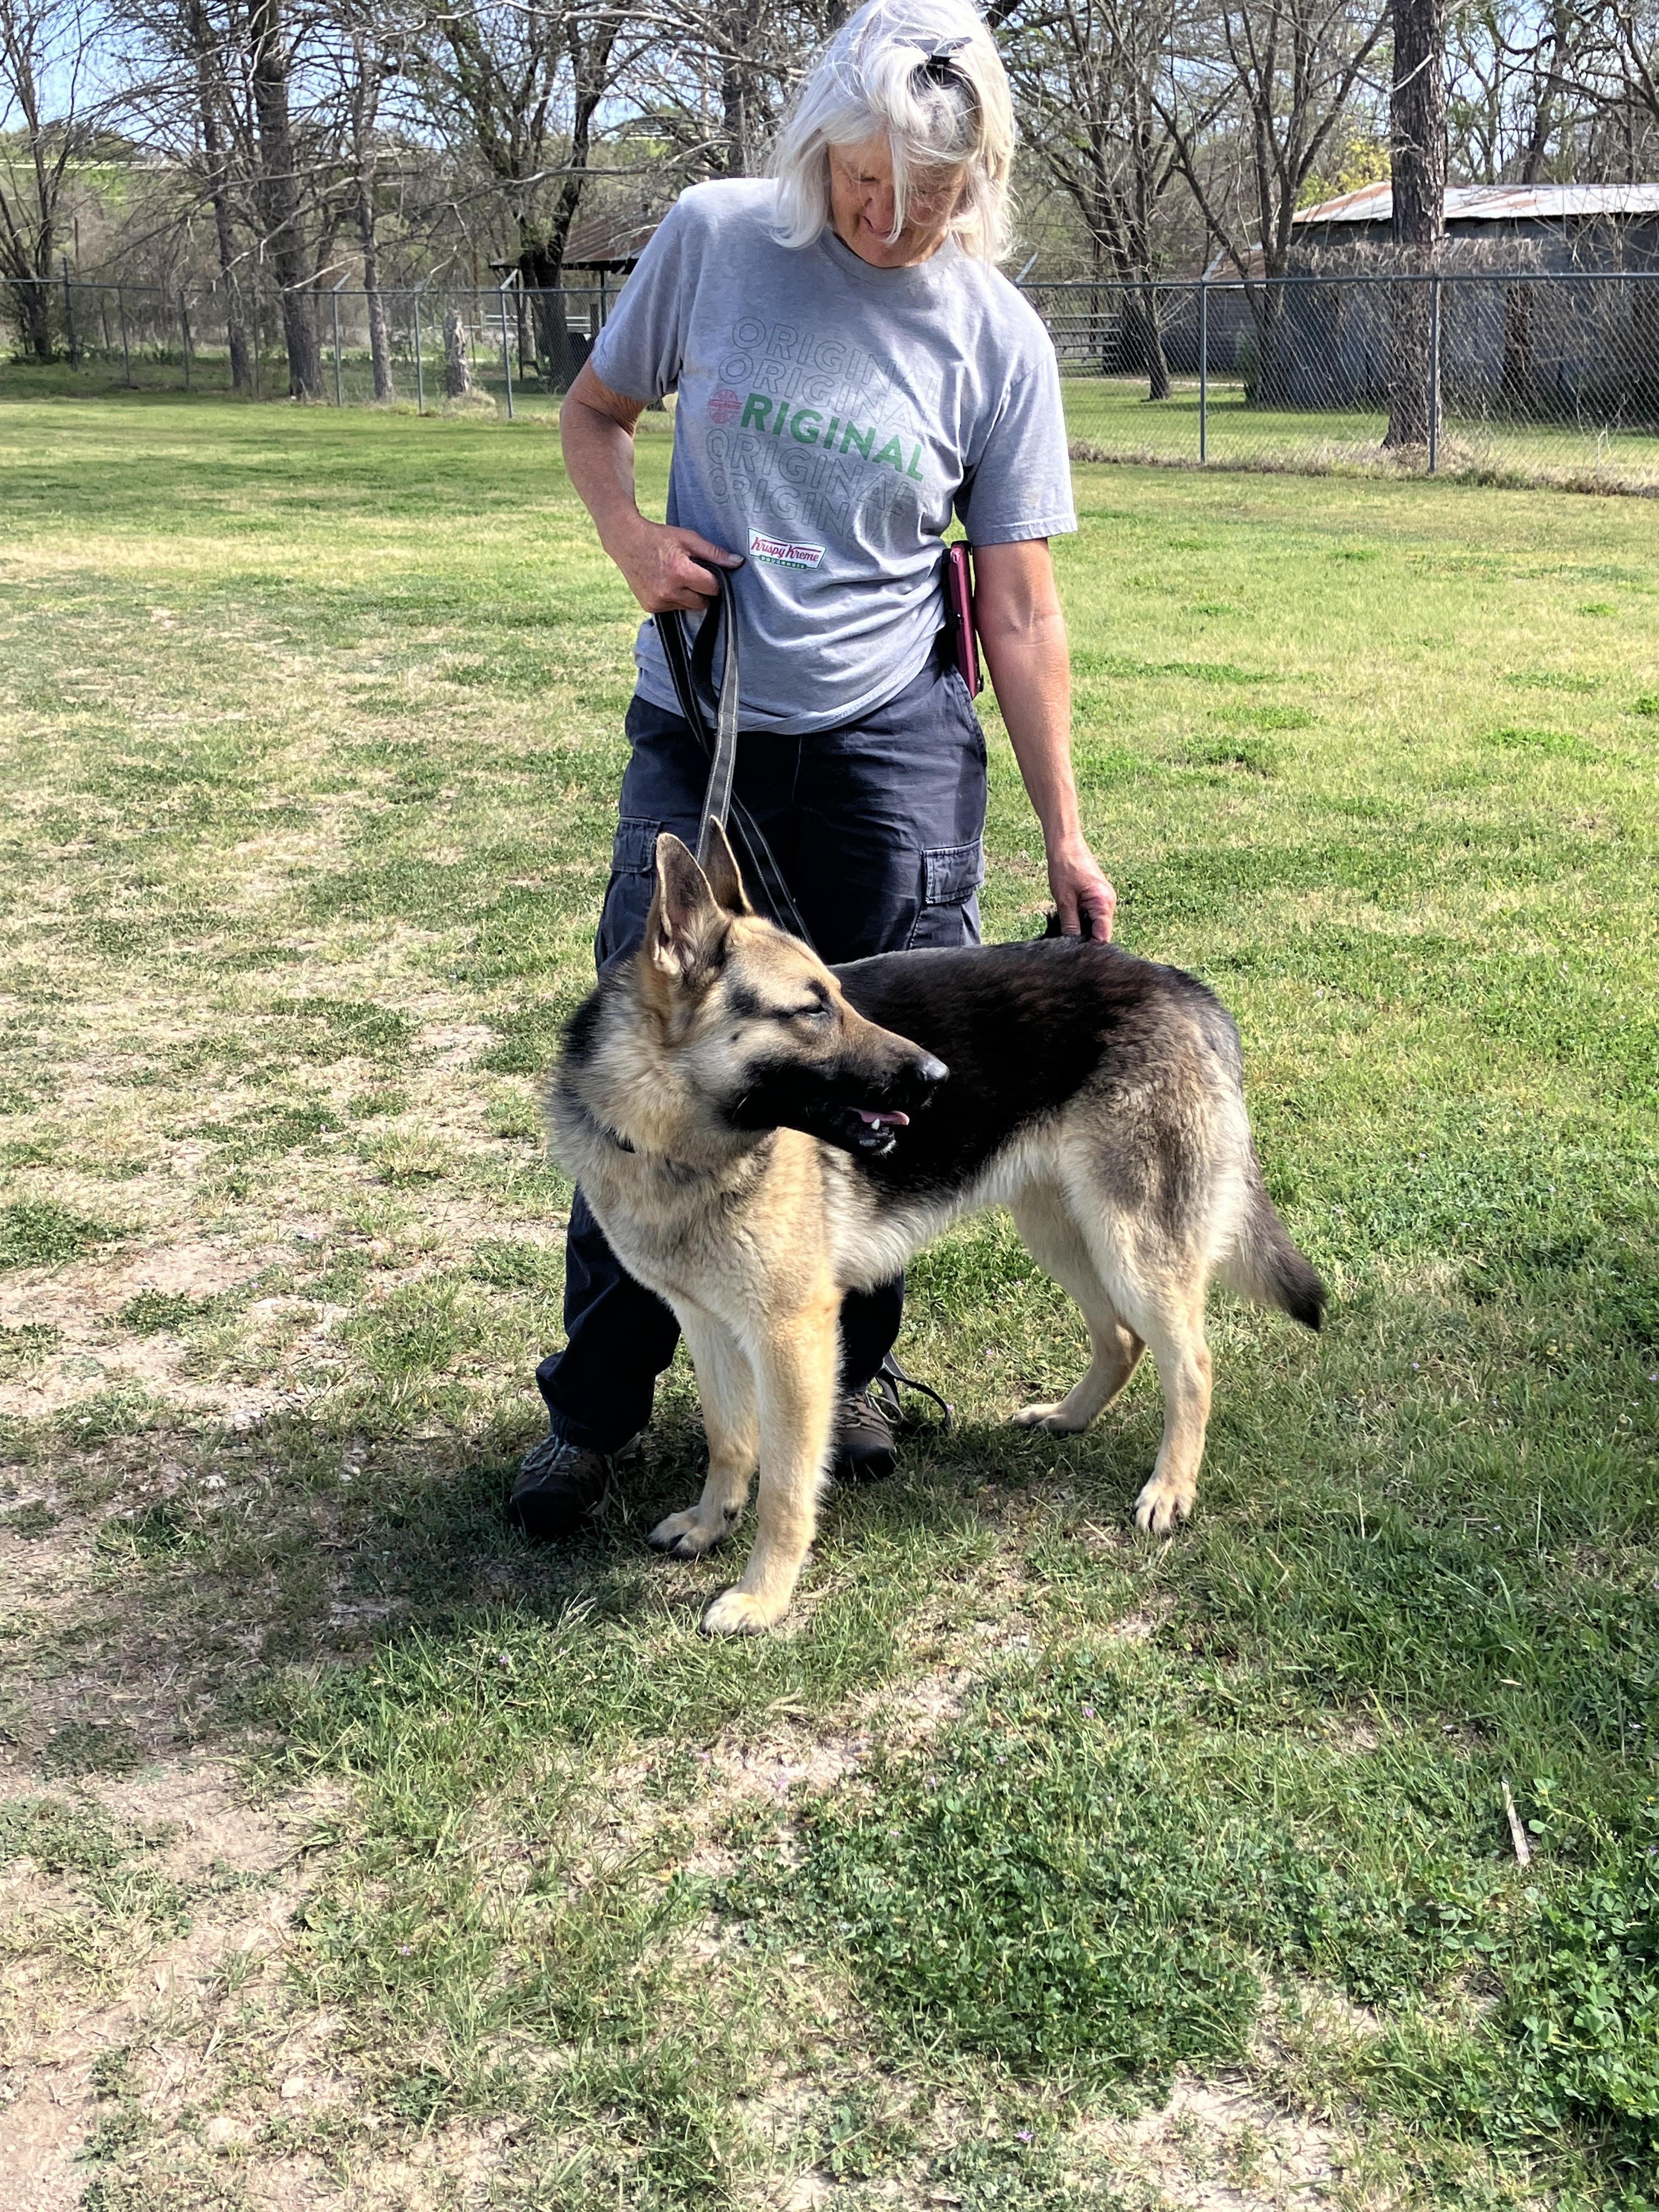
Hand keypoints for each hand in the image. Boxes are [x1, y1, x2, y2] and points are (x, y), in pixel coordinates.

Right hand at [609, 517, 741, 613]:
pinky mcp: (650, 607)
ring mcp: (658, 601)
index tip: (707, 572)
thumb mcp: (688, 539)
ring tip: (676, 576)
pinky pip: (673, 608)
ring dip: (687, 596)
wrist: (625, 541)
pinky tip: (665, 583)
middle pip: (702, 602)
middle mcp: (669, 591)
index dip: (714, 580)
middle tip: (691, 573)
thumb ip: (714, 553)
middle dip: (701, 590)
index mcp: (680, 572)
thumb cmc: (658, 537)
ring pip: (688, 607)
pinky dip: (673, 599)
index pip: (712, 588)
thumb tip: (738, 562)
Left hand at [1048, 835, 1115, 940]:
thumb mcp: (1064, 900)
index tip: (1076, 957)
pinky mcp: (1099, 897)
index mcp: (1104, 904)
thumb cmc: (1065, 867)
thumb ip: (1070, 925)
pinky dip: (1083, 921)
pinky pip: (1093, 916)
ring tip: (1066, 934)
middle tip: (1067, 948)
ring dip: (1083, 931)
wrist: (1066, 844)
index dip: (1090, 950)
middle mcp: (1109, 903)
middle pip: (1101, 933)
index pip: (1102, 937)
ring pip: (1096, 925)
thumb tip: (1071, 947)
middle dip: (1085, 941)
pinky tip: (1070, 921)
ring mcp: (1105, 900)